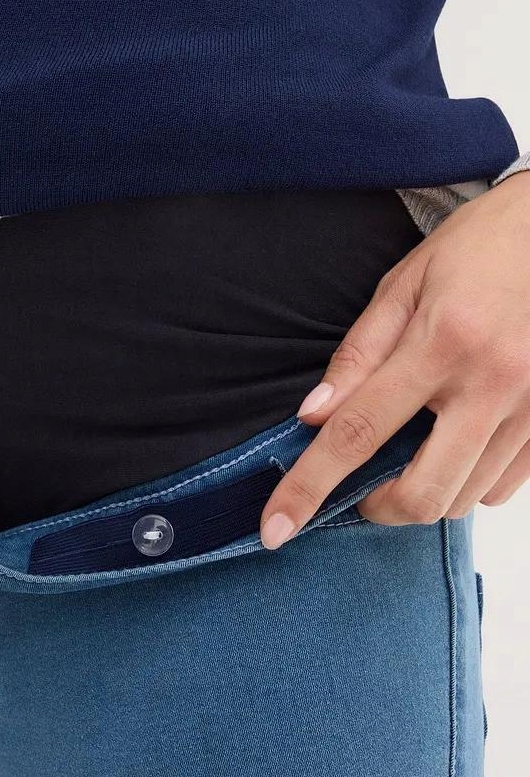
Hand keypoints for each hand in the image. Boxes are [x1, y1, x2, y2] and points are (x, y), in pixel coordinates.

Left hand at [260, 171, 529, 547]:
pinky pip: (500, 490)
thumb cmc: (479, 248)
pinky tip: (457, 442)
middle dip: (378, 506)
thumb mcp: (404, 284)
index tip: (275, 528)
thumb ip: (358, 355)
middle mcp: (495, 383)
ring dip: (422, 492)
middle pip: (421, 494)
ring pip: (462, 499)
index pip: (358, 431)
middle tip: (364, 483)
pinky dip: (466, 483)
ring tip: (416, 445)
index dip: (310, 486)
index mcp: (444, 341)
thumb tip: (313, 418)